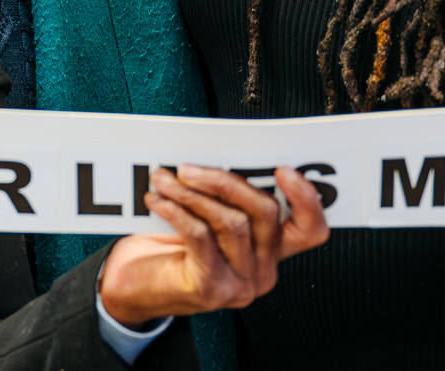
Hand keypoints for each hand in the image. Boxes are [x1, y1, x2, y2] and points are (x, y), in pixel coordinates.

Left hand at [98, 165, 328, 327]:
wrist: (135, 287)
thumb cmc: (170, 249)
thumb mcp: (207, 220)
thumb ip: (224, 198)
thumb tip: (219, 156)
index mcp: (269, 251)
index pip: (309, 231)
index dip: (305, 199)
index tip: (282, 170)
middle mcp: (262, 271)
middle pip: (266, 213)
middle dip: (226, 180)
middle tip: (189, 167)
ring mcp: (240, 284)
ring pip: (232, 221)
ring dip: (193, 193)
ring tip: (164, 180)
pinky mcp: (211, 288)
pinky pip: (200, 236)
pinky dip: (176, 211)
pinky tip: (158, 201)